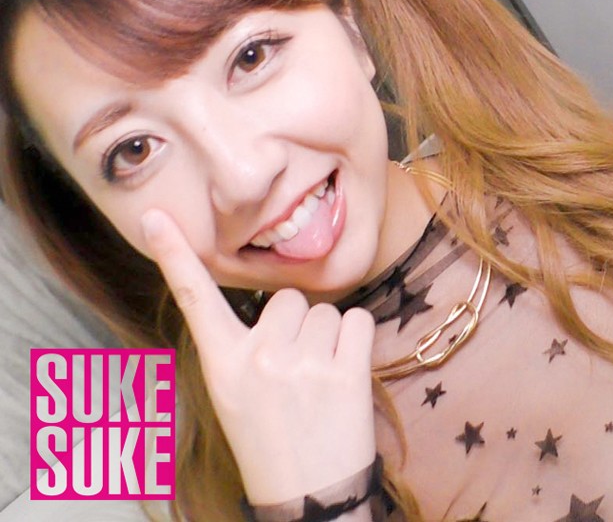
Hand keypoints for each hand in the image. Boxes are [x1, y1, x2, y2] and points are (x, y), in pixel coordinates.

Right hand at [141, 210, 376, 503]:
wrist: (309, 499)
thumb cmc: (272, 443)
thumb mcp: (235, 396)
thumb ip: (245, 348)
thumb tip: (276, 308)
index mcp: (223, 364)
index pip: (194, 299)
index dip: (174, 256)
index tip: (156, 218)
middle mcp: (258, 356)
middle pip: (288, 299)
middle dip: (298, 326)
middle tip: (298, 372)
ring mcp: (301, 363)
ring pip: (325, 311)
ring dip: (329, 337)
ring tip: (320, 381)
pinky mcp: (344, 371)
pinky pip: (357, 321)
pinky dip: (357, 342)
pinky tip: (345, 375)